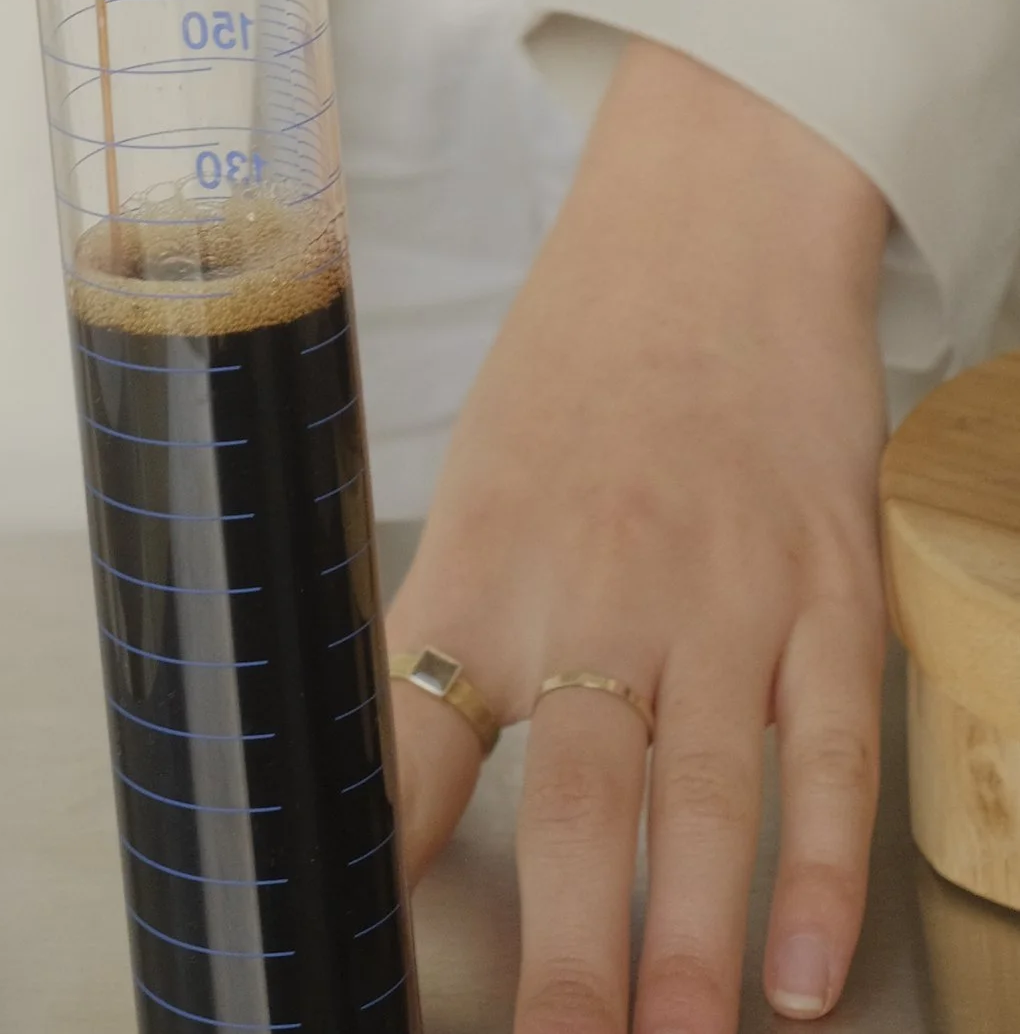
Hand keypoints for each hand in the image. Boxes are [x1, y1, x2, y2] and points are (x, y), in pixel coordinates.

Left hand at [385, 40, 889, 1030]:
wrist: (709, 229)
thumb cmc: (578, 370)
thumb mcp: (477, 489)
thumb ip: (455, 638)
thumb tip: (393, 785)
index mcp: (476, 566)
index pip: (403, 741)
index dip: (383, 860)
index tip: (362, 963)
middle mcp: (591, 587)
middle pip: (569, 799)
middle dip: (566, 956)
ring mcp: (718, 593)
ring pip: (700, 794)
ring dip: (694, 944)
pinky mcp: (822, 587)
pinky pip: (827, 746)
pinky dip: (821, 865)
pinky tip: (807, 965)